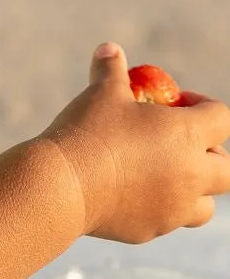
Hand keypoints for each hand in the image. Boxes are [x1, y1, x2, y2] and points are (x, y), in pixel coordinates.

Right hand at [36, 42, 229, 243]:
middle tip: (182, 142)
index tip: (177, 102)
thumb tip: (110, 49)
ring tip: (163, 172)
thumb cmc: (89, 130)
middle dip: (211, 153)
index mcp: (186, 136)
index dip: (203, 105)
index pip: (221, 118)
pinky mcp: (152, 230)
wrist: (64, 185)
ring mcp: (174, 209)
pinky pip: (168, 220)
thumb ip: (111, 69)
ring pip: (205, 205)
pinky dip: (160, 206)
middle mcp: (191, 176)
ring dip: (194, 188)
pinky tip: (130, 190)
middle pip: (227, 170)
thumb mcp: (101, 90)